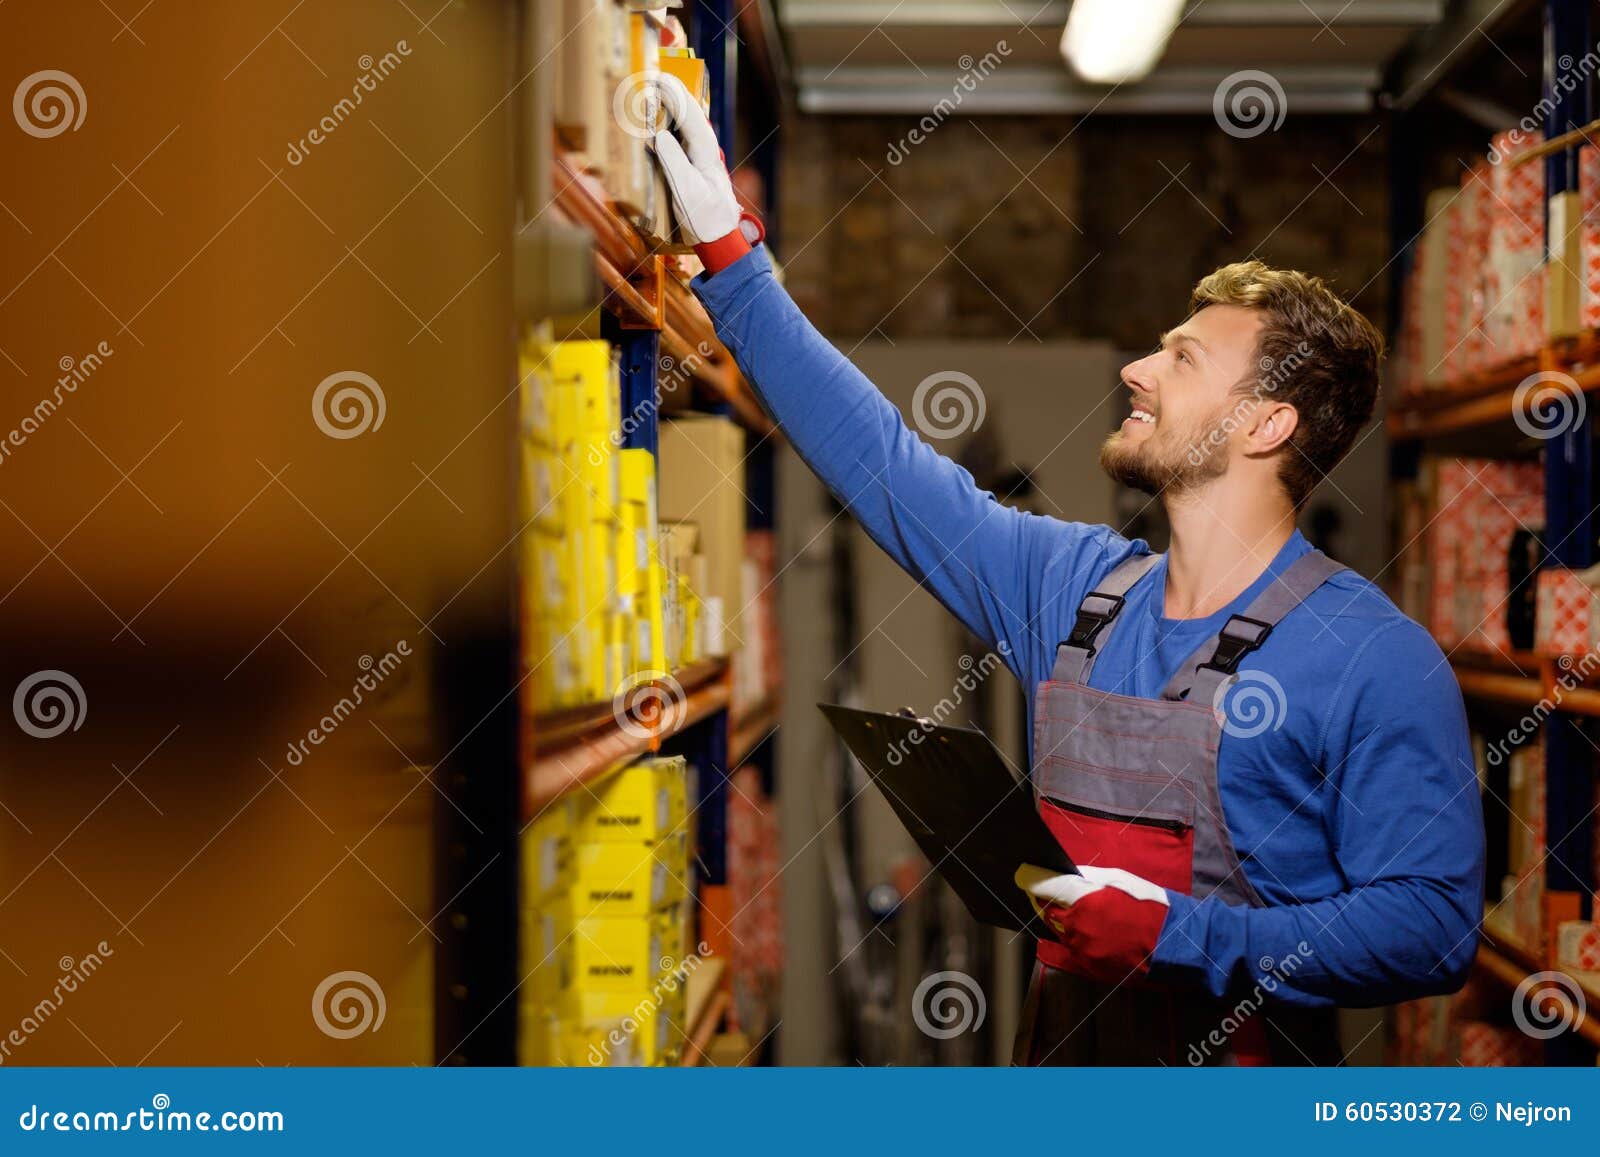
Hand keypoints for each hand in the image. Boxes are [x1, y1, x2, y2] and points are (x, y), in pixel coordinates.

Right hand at [649, 73, 748, 271]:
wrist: (719, 238)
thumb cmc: (705, 217)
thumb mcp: (687, 191)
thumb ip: (673, 161)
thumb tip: (658, 135)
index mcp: (705, 149)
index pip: (688, 112)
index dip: (671, 92)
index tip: (655, 77)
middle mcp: (704, 146)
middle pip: (687, 111)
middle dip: (669, 92)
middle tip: (648, 76)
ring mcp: (699, 154)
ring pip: (684, 121)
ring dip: (668, 105)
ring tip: (650, 91)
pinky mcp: (693, 164)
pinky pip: (679, 135)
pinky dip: (667, 123)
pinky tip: (656, 120)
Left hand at [1015, 863, 1170, 983]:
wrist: (1178, 944)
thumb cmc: (1151, 905)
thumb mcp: (1121, 879)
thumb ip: (1087, 877)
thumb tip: (1065, 873)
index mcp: (1085, 901)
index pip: (1045, 887)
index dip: (1031, 878)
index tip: (1022, 873)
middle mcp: (1078, 928)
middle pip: (1047, 910)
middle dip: (1047, 899)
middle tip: (1051, 889)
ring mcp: (1083, 951)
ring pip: (1059, 930)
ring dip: (1062, 919)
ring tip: (1081, 910)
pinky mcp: (1091, 968)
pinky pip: (1071, 950)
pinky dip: (1072, 939)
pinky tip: (1086, 932)